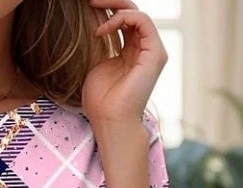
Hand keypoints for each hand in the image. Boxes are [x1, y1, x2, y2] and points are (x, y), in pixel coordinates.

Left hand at [83, 0, 166, 126]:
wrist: (110, 121)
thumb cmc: (101, 102)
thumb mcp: (97, 66)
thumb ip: (101, 45)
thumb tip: (96, 23)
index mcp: (131, 52)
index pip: (123, 21)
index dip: (106, 10)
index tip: (88, 7)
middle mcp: (144, 50)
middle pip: (131, 13)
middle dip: (111, 2)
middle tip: (91, 0)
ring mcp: (151, 51)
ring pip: (138, 13)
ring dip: (114, 6)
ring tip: (93, 6)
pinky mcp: (155, 53)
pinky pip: (142, 21)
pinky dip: (121, 19)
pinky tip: (102, 30)